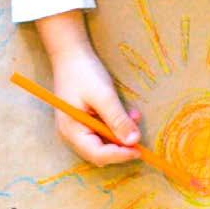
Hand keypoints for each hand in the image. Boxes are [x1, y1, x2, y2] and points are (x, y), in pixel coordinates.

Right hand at [37, 10, 140, 166]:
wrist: (70, 53)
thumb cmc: (83, 72)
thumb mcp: (103, 95)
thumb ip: (118, 119)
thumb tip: (134, 141)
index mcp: (72, 131)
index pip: (97, 154)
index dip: (119, 155)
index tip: (138, 150)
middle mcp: (72, 135)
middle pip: (100, 154)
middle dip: (120, 147)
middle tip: (139, 136)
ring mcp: (77, 129)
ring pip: (103, 144)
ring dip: (120, 135)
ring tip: (134, 117)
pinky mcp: (84, 123)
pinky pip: (102, 133)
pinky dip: (116, 128)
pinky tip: (127, 115)